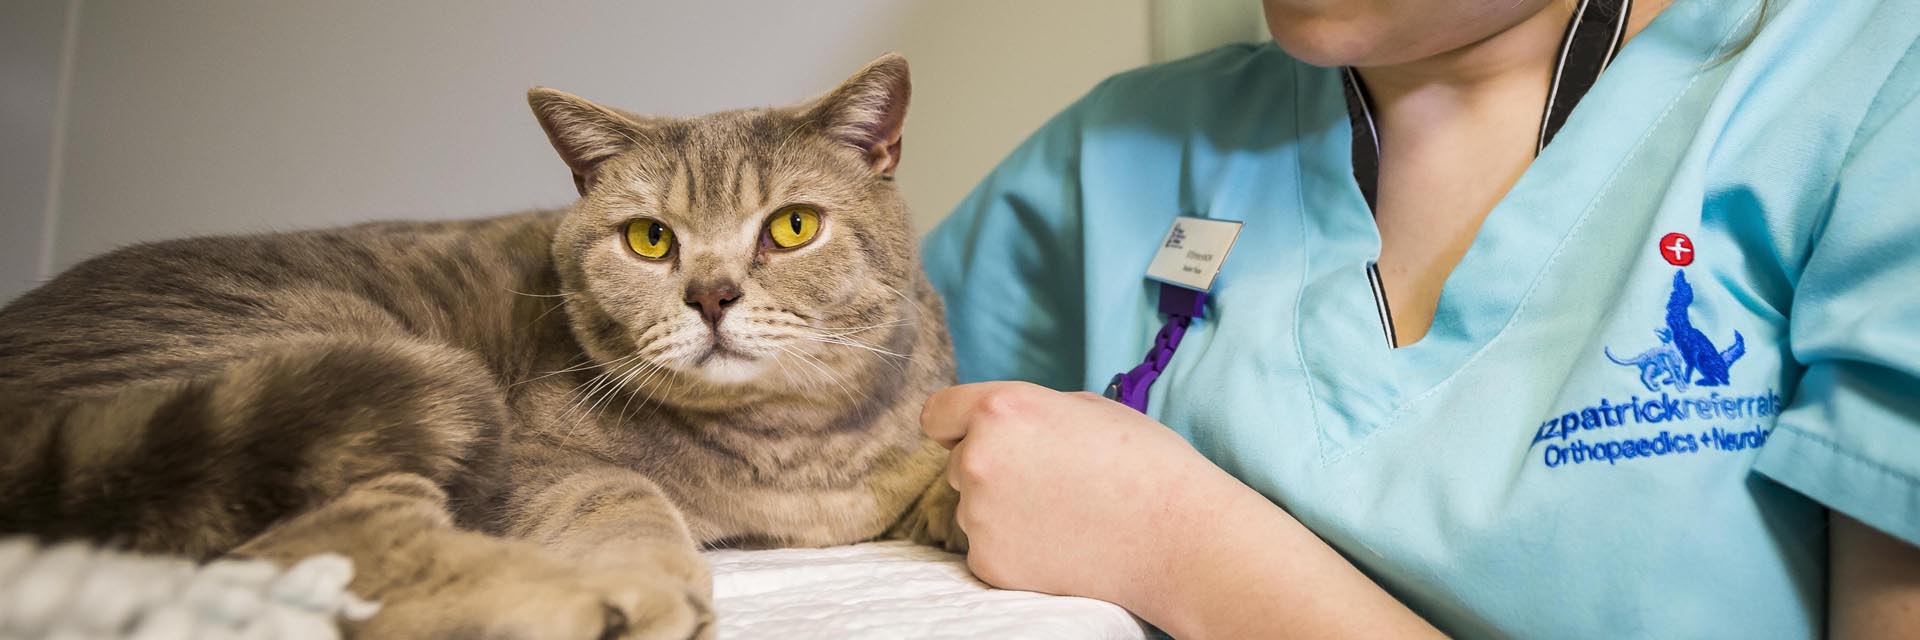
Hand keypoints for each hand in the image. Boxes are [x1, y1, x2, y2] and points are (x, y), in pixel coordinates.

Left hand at [919, 381, 1238, 609]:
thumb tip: (994, 427)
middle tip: (1048, 479)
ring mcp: (980, 516)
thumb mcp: (1084, 407)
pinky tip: (1061, 540)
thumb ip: (1027, 412)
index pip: (937, 414)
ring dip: (1002, 508)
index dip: (956, 425)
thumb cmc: (1144, 463)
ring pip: (972, 507)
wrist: (1177, 538)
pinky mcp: (989, 562)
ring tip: (1063, 511)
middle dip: (991, 468)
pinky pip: (987, 546)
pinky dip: (1015, 546)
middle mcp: (978, 459)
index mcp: (1001, 410)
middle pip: (958, 463)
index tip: (973, 437)